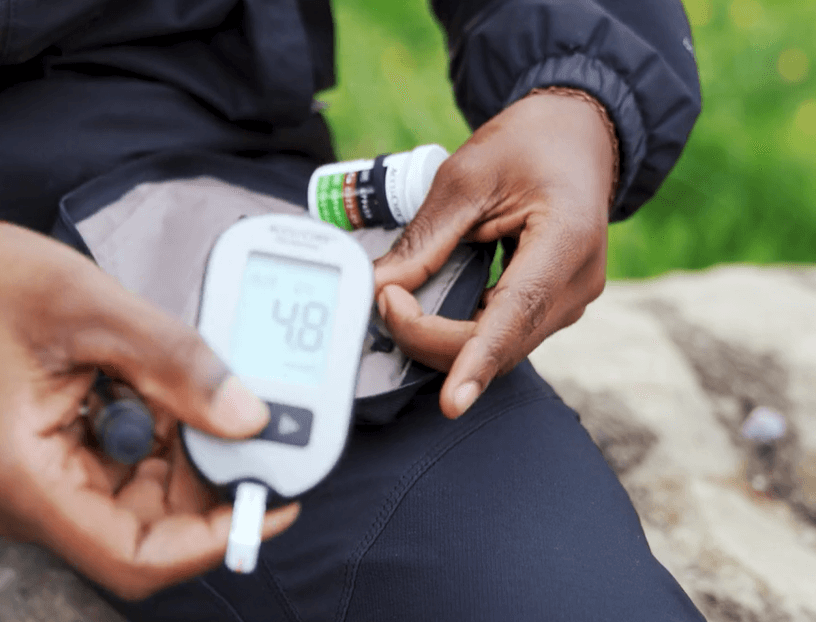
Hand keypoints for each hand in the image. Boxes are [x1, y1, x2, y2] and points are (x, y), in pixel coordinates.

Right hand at [0, 203, 298, 598]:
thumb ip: (174, 363)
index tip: (267, 503)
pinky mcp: (49, 463)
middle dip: (203, 484)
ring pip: (139, 501)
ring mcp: (38, 485)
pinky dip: (156, 435)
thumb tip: (247, 418)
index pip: (136, 557)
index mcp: (25, 481)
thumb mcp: (88, 307)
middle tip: (241, 422)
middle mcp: (29, 500)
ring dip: (181, 454)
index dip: (212, 540)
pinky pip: (121, 470)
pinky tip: (152, 383)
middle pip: (145, 533)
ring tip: (181, 383)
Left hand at [373, 91, 614, 418]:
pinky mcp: (550, 305)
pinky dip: (459, 331)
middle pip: (501, 343)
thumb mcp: (465, 178)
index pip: (517, 314)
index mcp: (566, 241)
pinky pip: (502, 335)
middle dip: (432, 336)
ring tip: (399, 300)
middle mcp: (577, 283)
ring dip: (443, 338)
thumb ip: (424, 241)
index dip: (478, 361)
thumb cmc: (527, 145)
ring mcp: (568, 300)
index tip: (452, 401)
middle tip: (385, 298)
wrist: (576, 134)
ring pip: (500, 348)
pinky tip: (426, 310)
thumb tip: (379, 288)